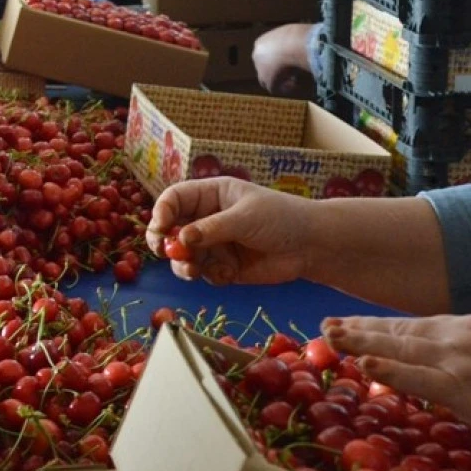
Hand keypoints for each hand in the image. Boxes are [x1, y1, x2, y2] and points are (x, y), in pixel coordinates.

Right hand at [147, 177, 315, 285]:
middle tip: (163, 252)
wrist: (310, 246)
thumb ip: (211, 228)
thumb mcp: (244, 217)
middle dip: (165, 242)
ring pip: (184, 255)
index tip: (160, 229)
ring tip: (194, 271)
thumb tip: (180, 239)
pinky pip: (205, 273)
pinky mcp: (223, 266)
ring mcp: (214, 243)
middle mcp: (207, 218)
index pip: (175, 199)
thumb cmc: (279, 218)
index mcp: (210, 195)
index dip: (162, 212)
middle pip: (172, 229)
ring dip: (184, 264)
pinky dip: (211, 275)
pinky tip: (230, 274)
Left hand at [253, 22, 316, 94]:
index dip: (276, 59)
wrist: (294, 43)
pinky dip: (284, 88)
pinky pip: (274, 88)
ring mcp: (260, 69)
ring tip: (295, 79)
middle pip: (263, 67)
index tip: (288, 59)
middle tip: (290, 71)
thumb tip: (297, 44)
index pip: (265, 54)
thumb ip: (288, 42)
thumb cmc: (296, 36)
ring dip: (279, 80)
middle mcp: (256, 56)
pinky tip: (295, 85)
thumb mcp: (290, 35)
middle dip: (275, 70)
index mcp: (260, 43)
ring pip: (266, 80)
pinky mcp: (268, 80)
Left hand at [322, 314, 470, 470]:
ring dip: (361, 342)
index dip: (378, 325)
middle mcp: (459, 335)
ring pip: (399, 347)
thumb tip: (441, 367)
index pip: (413, 323)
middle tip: (324, 324)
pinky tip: (363, 365)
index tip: (350, 323)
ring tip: (331, 336)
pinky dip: (388, 370)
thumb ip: (467, 357)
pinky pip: (417, 377)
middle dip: (359, 329)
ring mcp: (459, 359)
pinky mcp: (463, 386)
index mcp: (468, 326)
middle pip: (399, 330)